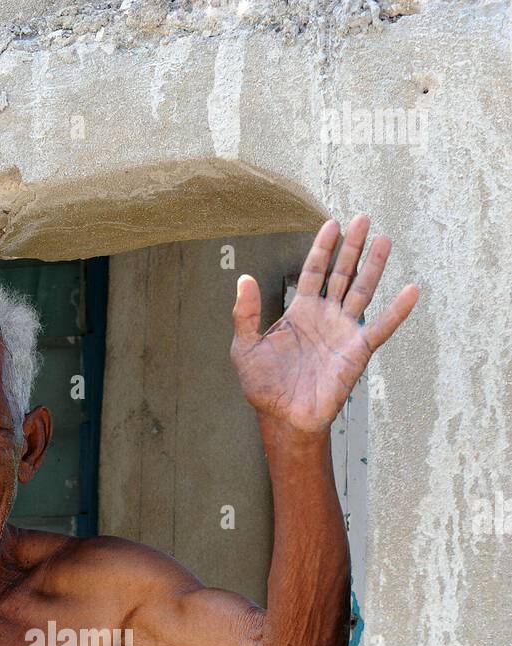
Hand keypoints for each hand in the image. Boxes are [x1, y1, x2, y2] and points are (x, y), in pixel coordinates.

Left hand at [230, 214, 418, 435]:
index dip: (323, 248)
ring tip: (385, 240)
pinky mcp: (357, 352)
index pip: (314, 271)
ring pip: (362, 291)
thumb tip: (244, 279)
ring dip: (374, 267)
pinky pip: (380, 327)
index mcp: (300, 312)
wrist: (284, 418)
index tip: (332, 224)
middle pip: (342, 274)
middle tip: (364, 218)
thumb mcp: (245, 348)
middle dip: (352, 247)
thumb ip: (244, 314)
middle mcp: (325, 317)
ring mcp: (343, 332)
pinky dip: (397, 311)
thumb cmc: (264, 387)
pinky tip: (411, 291)